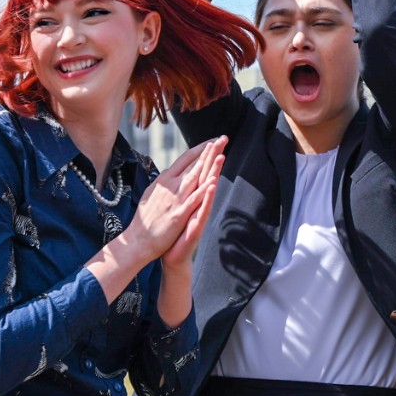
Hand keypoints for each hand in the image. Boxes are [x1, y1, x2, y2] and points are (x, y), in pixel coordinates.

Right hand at [125, 136, 226, 259]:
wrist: (138, 241)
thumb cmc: (144, 219)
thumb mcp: (152, 193)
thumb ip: (163, 183)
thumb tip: (169, 174)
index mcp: (165, 179)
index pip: (185, 159)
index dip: (201, 149)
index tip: (213, 141)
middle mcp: (170, 185)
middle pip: (193, 164)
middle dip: (209, 150)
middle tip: (223, 138)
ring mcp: (175, 199)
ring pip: (194, 177)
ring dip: (208, 164)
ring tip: (221, 152)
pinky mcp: (179, 214)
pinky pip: (193, 200)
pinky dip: (203, 190)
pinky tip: (213, 181)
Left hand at [160, 139, 225, 270]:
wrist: (172, 256)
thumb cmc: (174, 232)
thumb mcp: (178, 207)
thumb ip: (183, 192)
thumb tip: (183, 176)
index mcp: (191, 196)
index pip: (200, 171)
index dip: (207, 154)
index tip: (214, 138)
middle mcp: (198, 203)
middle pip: (207, 175)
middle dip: (215, 157)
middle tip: (224, 140)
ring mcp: (198, 214)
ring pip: (207, 190)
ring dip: (214, 173)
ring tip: (221, 157)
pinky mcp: (196, 226)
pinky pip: (202, 209)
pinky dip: (207, 198)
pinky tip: (212, 186)